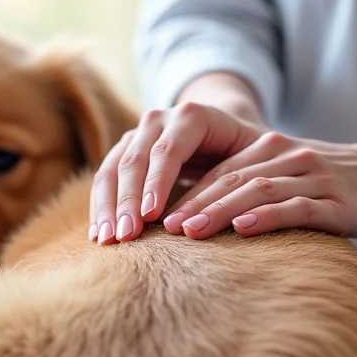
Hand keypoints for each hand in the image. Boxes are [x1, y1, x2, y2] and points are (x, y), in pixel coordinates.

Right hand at [89, 101, 266, 244]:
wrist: (224, 129)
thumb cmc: (247, 148)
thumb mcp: (258, 152)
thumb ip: (255, 168)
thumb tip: (256, 198)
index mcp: (191, 116)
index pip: (168, 149)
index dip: (157, 182)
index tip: (151, 216)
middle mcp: (158, 120)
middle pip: (135, 159)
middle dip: (127, 200)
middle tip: (126, 236)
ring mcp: (137, 134)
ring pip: (112, 168)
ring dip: (107, 206)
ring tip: (108, 239)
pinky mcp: (124, 152)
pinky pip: (105, 178)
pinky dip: (101, 206)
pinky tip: (98, 234)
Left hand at [162, 133, 356, 239]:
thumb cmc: (326, 185)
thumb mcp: (284, 177)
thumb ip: (245, 186)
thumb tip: (191, 214)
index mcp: (268, 150)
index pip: (218, 171)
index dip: (185, 191)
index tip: (155, 214)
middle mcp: (286, 158)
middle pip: (230, 180)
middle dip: (193, 203)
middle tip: (161, 227)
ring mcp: (313, 179)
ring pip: (257, 191)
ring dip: (220, 211)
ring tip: (189, 231)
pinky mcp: (337, 203)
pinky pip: (297, 208)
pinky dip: (268, 217)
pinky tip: (244, 228)